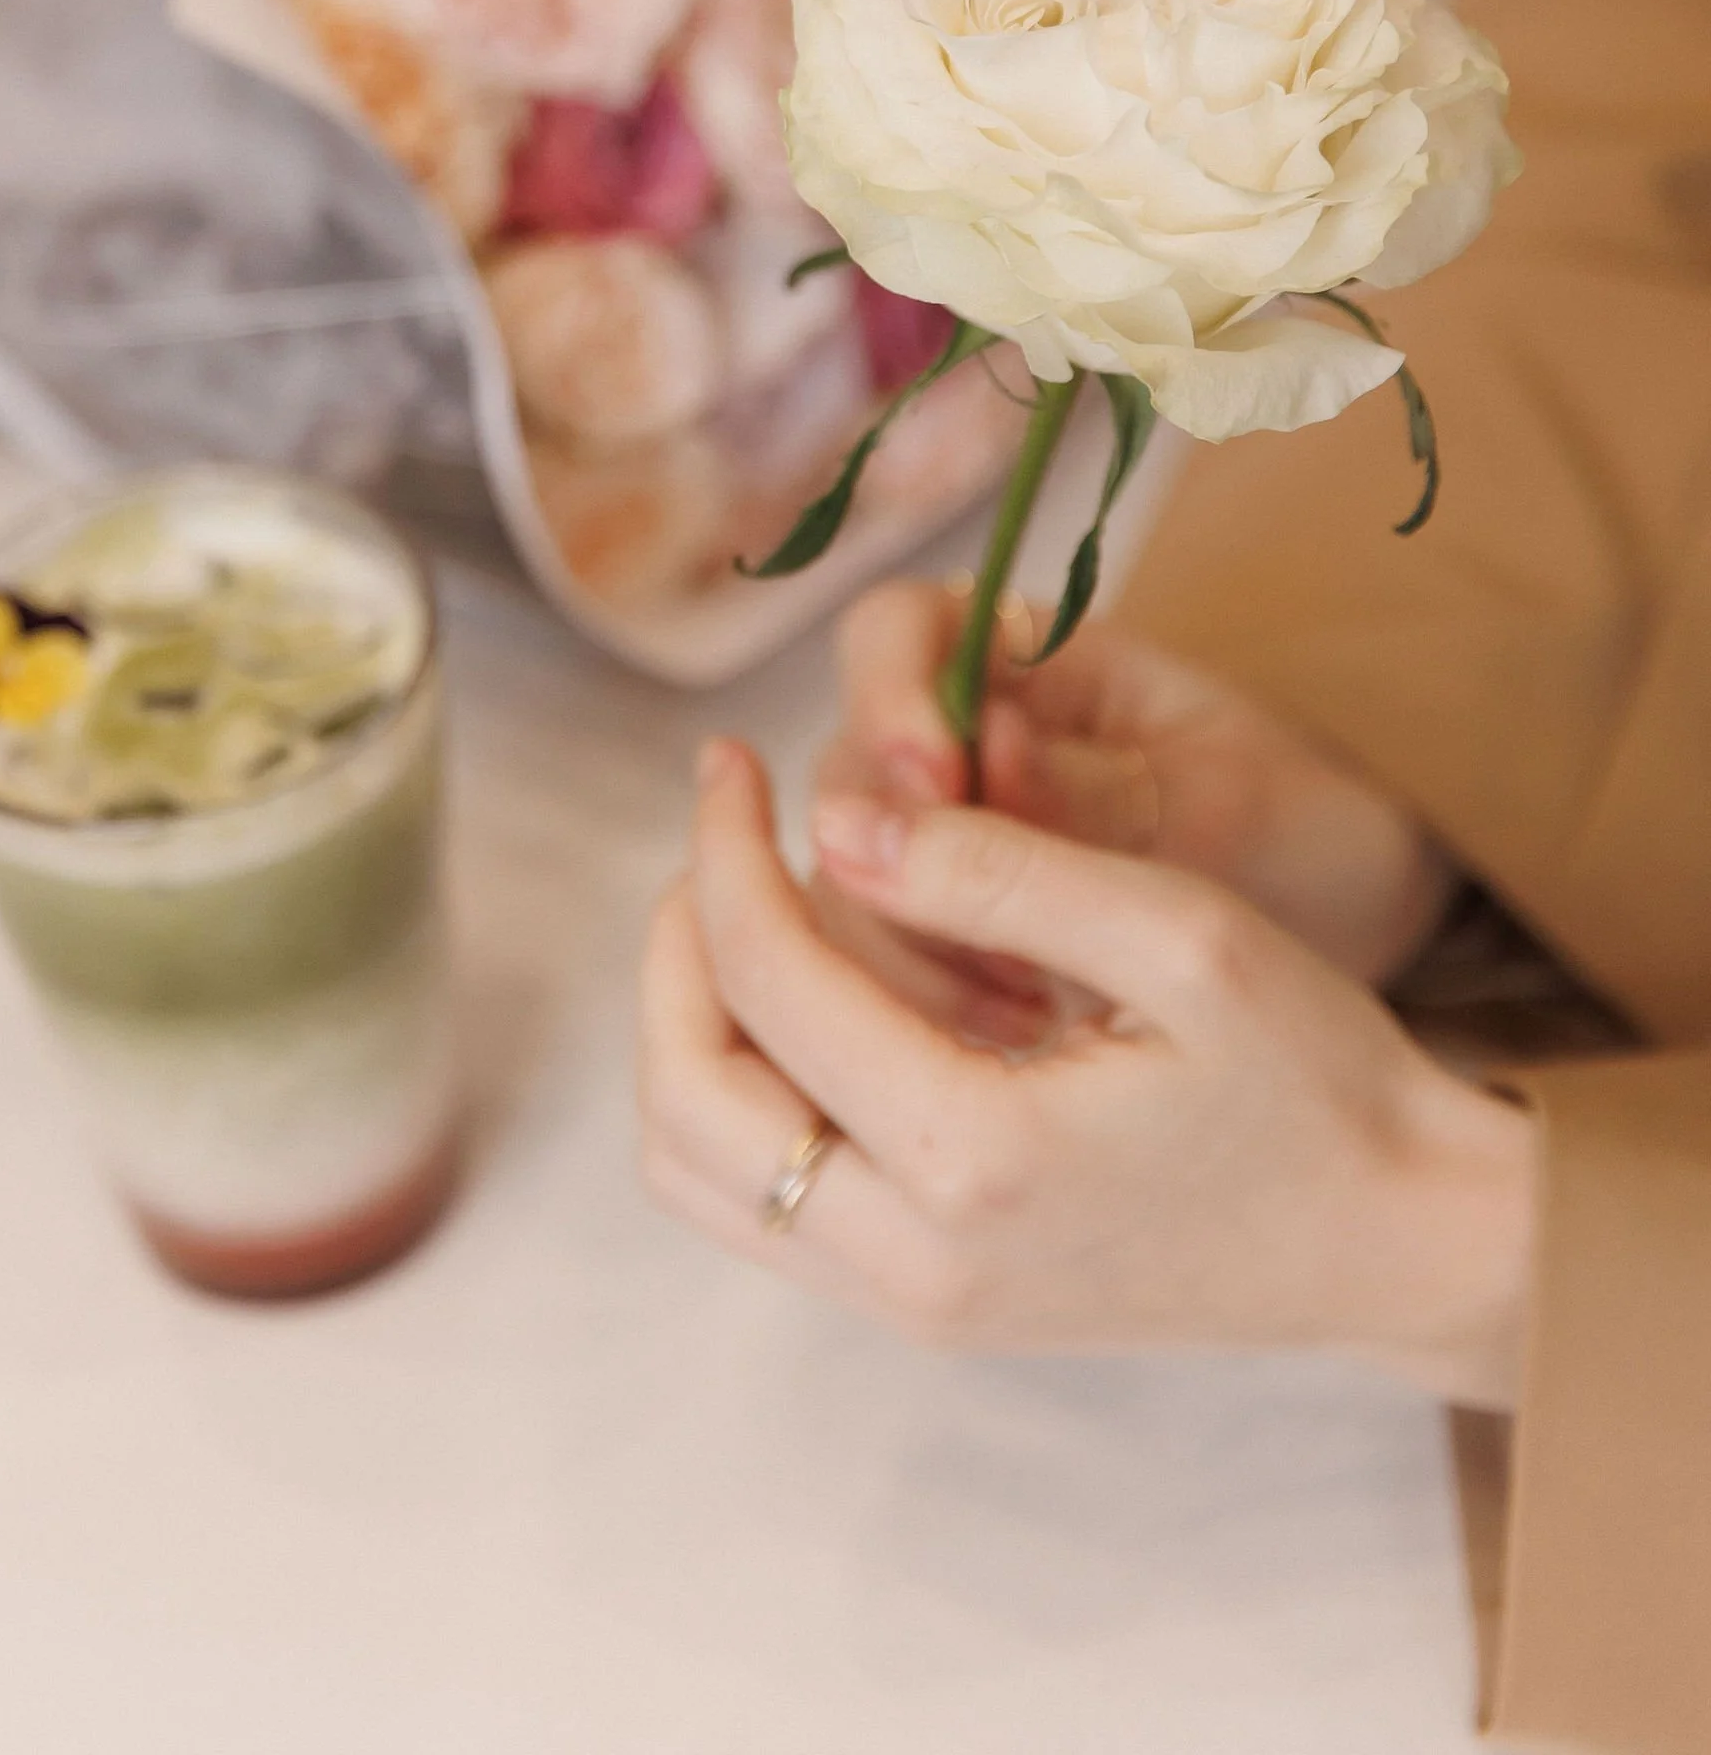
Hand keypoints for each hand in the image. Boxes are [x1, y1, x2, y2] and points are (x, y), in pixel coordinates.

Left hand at [639, 740, 1532, 1405]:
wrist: (1394, 1241)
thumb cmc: (1315, 1075)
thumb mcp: (1182, 932)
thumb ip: (999, 868)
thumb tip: (833, 819)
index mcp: (977, 1158)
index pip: (767, 983)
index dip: (724, 848)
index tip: (728, 759)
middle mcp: (919, 1259)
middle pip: (686, 1101)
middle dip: (673, 946)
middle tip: (719, 835)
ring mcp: (917, 1302)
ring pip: (700, 1172)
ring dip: (690, 1027)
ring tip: (746, 907)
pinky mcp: (930, 1307)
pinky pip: (762, 1208)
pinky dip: (741, 1092)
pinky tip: (809, 996)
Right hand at [813, 584, 1457, 1022]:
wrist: (1368, 930)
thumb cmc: (1315, 834)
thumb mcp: (1231, 808)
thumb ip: (1090, 799)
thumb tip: (936, 797)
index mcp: (1028, 656)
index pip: (893, 633)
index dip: (889, 696)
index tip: (940, 779)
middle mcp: (962, 738)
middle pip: (843, 772)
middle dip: (891, 863)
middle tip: (998, 939)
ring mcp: (949, 840)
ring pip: (844, 884)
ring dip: (905, 952)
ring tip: (1027, 1011)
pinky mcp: (955, 934)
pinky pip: (886, 966)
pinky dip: (931, 1009)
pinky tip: (1023, 1041)